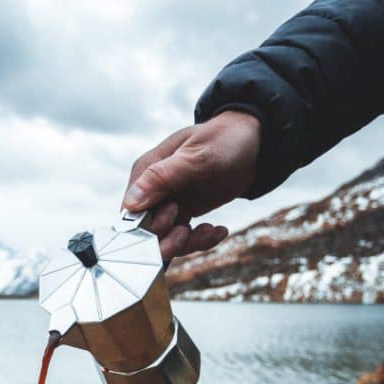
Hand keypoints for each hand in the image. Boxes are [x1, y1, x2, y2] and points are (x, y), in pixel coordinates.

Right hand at [123, 110, 260, 259]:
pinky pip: (183, 238)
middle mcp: (152, 190)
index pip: (131, 212)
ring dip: (187, 243)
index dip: (148, 224)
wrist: (253, 143)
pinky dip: (200, 241)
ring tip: (210, 231)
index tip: (174, 214)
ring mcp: (167, 203)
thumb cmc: (223, 140)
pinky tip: (218, 231)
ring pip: (164, 239)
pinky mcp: (184, 213)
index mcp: (146, 172)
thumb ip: (161, 178)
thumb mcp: (195, 157)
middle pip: (145, 231)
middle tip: (189, 231)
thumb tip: (130, 203)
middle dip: (167, 239)